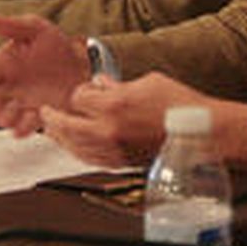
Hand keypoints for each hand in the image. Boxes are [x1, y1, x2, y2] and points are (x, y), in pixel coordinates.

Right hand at [0, 13, 89, 135]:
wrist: (83, 63)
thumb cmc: (58, 45)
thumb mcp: (36, 29)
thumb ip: (11, 25)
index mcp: (3, 66)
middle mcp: (9, 86)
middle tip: (0, 103)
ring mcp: (21, 103)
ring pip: (2, 119)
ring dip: (7, 117)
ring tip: (20, 108)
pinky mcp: (35, 116)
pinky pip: (22, 129)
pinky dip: (24, 127)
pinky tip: (35, 115)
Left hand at [40, 72, 224, 167]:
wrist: (200, 134)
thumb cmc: (181, 106)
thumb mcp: (150, 82)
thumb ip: (120, 84)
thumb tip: (102, 84)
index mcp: (115, 105)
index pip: (80, 98)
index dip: (80, 92)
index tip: (86, 90)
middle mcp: (109, 130)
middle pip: (66, 126)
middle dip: (53, 118)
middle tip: (46, 113)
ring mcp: (114, 150)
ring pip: (74, 147)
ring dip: (61, 138)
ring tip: (54, 131)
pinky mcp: (122, 163)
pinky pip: (90, 159)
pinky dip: (78, 152)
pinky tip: (75, 148)